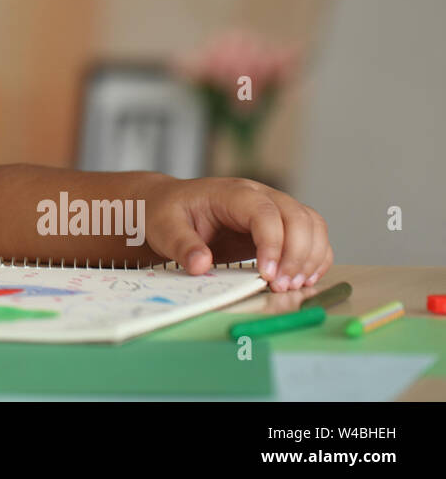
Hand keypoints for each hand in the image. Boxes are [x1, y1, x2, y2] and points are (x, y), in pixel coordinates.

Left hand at [139, 176, 332, 291]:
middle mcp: (259, 195)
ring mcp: (274, 209)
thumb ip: (182, 245)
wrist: (169, 206)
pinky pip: (312, 237)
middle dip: (297, 255)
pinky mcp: (280, 227)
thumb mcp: (164, 227)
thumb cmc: (167, 213)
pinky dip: (315, 258)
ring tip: (292, 286)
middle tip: (281, 286)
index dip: (272, 243)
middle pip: (298, 217)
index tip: (266, 275)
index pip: (264, 212)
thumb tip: (200, 265)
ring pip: (312, 225)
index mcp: (232, 192)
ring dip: (310, 258)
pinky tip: (303, 279)